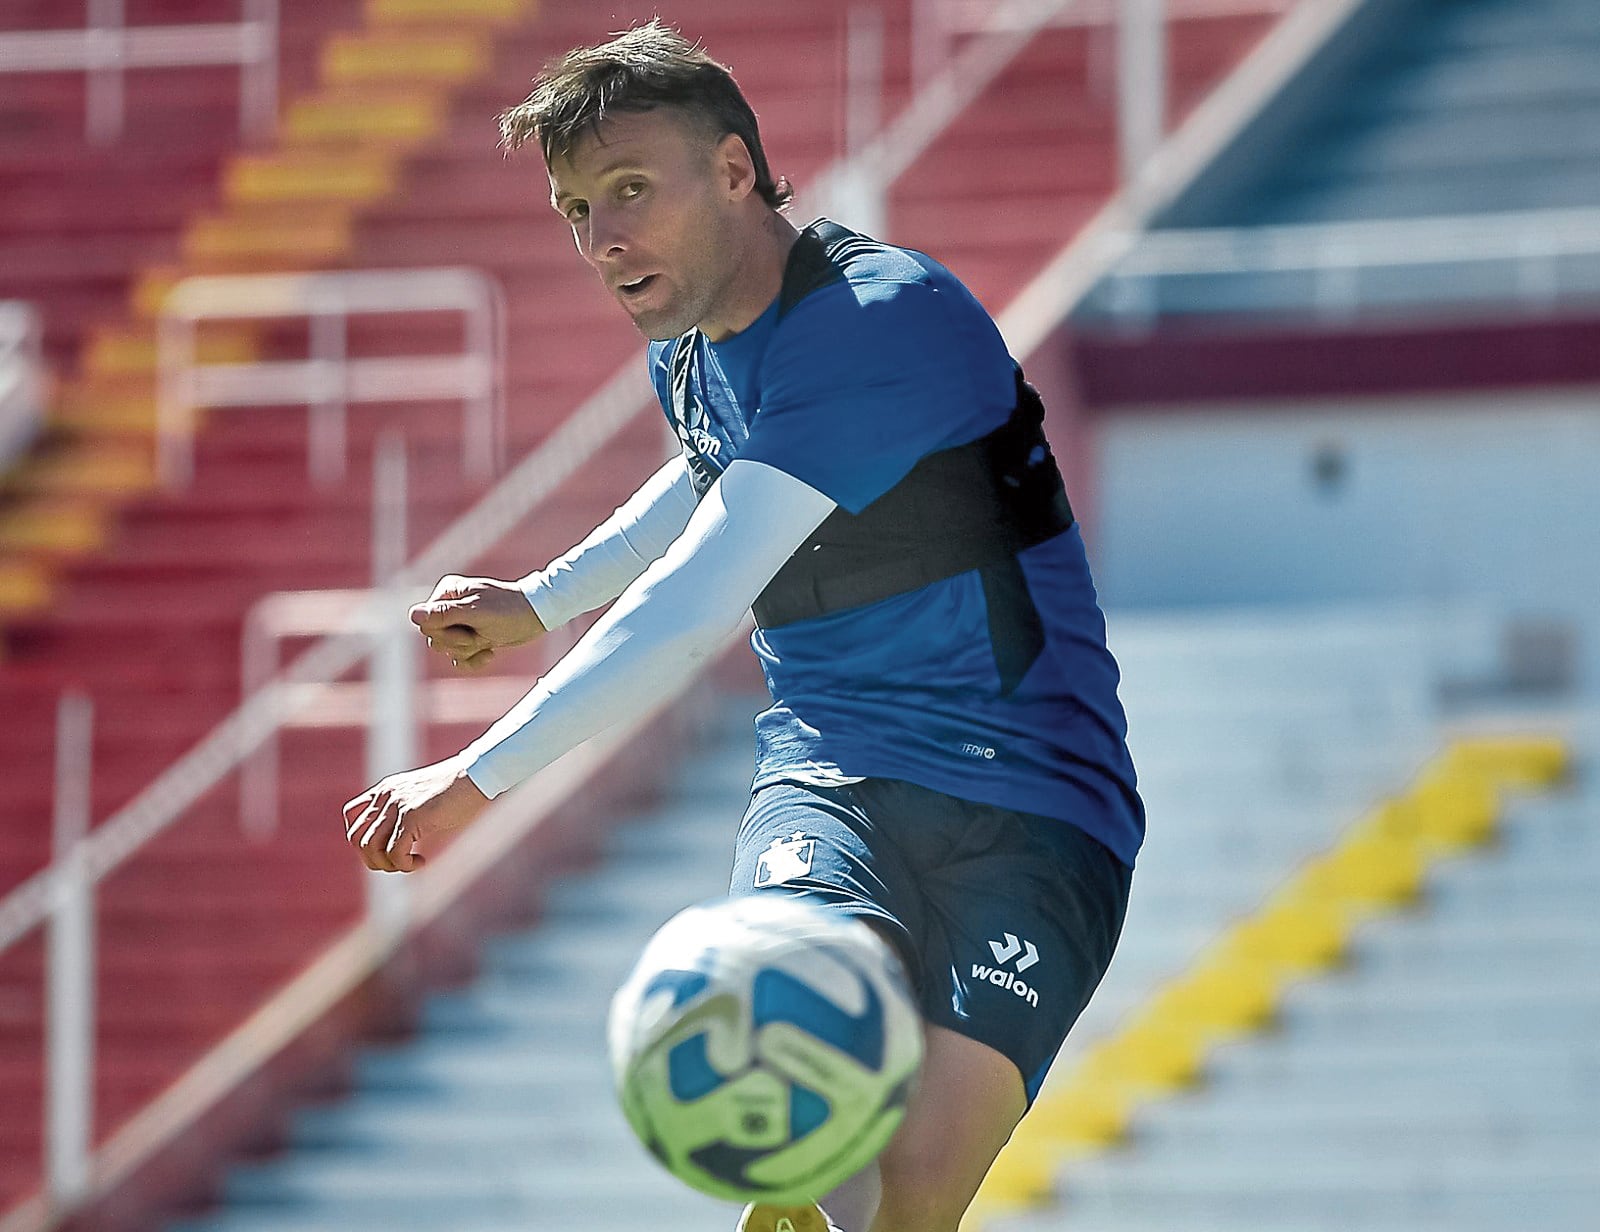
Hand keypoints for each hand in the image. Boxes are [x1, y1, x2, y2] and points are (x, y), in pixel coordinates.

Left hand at [342, 758, 489, 872]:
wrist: (479, 775)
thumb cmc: (460, 790)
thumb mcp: (424, 798)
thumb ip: (407, 813)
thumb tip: (402, 843)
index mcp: (386, 789)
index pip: (351, 815)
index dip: (362, 839)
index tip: (385, 848)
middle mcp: (385, 796)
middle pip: (355, 837)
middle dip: (372, 859)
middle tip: (398, 863)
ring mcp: (397, 805)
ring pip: (370, 847)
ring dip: (387, 865)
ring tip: (409, 864)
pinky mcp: (412, 817)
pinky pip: (394, 853)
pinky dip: (405, 865)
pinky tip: (421, 862)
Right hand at [410, 574, 545, 670]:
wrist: (537, 617)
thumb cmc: (509, 610)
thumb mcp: (476, 614)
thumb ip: (444, 615)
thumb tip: (413, 615)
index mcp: (447, 593)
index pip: (426, 624)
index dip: (447, 632)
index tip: (470, 626)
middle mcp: (449, 606)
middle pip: (435, 639)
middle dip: (460, 642)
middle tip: (481, 633)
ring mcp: (459, 623)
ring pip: (447, 650)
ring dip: (469, 650)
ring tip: (488, 640)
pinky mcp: (470, 637)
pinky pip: (458, 658)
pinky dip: (473, 660)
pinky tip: (490, 653)